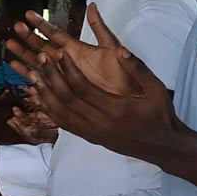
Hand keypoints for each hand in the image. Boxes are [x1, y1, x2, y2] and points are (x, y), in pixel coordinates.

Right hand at [8, 4, 139, 94]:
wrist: (128, 97)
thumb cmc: (122, 72)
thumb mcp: (111, 46)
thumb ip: (99, 27)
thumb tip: (92, 5)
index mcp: (78, 48)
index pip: (56, 33)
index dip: (42, 24)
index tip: (29, 14)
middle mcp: (68, 60)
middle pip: (43, 46)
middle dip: (29, 37)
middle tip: (15, 26)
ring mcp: (64, 74)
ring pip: (40, 62)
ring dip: (25, 54)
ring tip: (10, 44)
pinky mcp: (65, 89)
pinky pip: (43, 81)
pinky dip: (30, 75)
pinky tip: (18, 68)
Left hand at [9, 8, 182, 165]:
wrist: (161, 145)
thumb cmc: (160, 114)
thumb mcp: (156, 88)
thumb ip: (137, 68)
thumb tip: (120, 50)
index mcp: (116, 109)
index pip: (83, 89)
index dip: (68, 70)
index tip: (58, 53)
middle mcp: (100, 124)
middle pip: (67, 100)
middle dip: (52, 77)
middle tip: (41, 58)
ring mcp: (93, 133)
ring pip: (61, 114)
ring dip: (45, 94)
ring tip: (34, 74)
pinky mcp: (90, 138)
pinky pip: (64, 125)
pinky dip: (50, 110)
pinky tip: (42, 97)